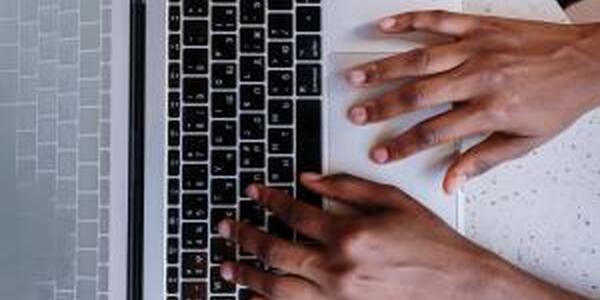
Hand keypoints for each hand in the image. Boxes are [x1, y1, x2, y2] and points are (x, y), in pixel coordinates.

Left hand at [217, 174, 583, 299]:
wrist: (459, 286)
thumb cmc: (431, 244)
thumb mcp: (392, 201)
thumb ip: (346, 187)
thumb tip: (309, 179)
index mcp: (350, 234)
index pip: (294, 213)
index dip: (268, 200)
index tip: (254, 193)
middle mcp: (338, 268)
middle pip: (276, 250)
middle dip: (244, 236)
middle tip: (226, 227)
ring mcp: (338, 296)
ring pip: (277, 286)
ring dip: (247, 275)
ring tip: (227, 266)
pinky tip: (254, 298)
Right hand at [346, 11, 599, 192]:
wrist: (590, 60)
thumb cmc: (558, 99)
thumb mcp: (525, 141)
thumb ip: (483, 160)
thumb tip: (452, 181)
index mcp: (489, 109)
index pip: (433, 132)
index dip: (402, 145)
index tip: (380, 152)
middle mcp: (478, 77)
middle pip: (417, 94)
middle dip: (380, 106)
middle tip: (354, 113)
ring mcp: (476, 48)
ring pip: (419, 59)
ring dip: (383, 68)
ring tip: (356, 75)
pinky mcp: (479, 27)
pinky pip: (438, 21)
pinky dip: (409, 22)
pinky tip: (385, 26)